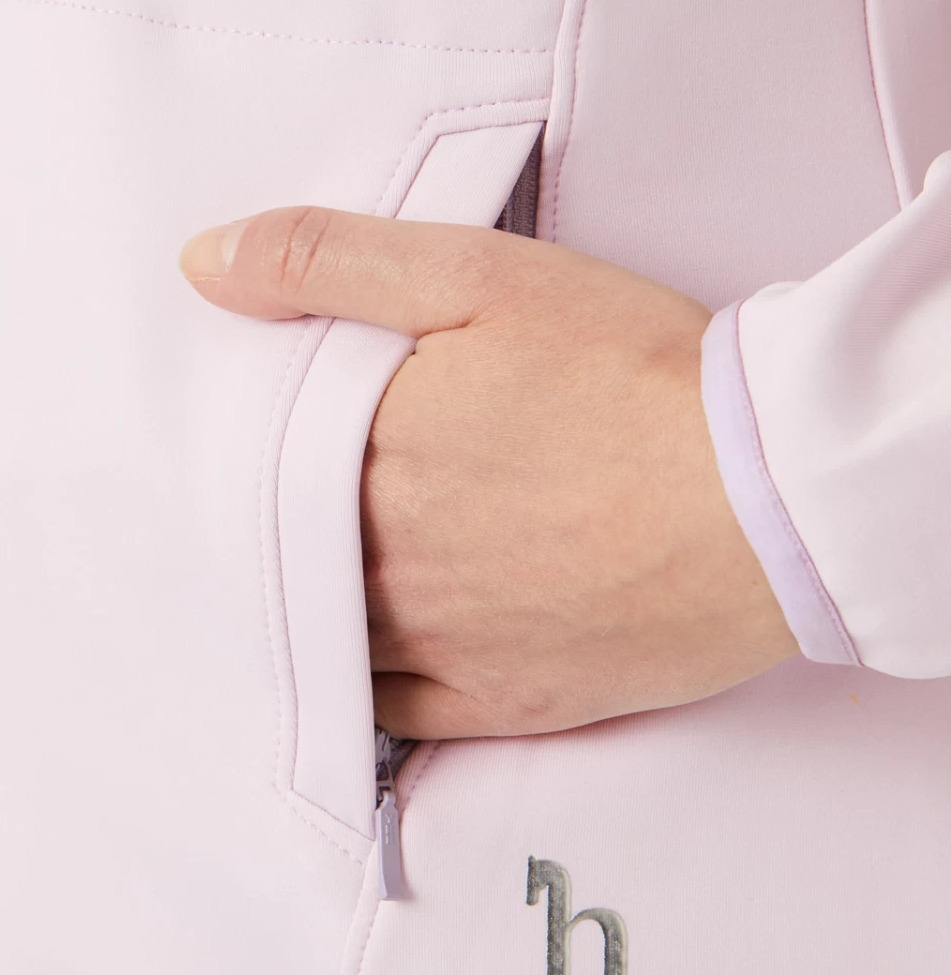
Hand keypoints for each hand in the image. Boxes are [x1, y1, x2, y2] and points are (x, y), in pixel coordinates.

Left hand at [180, 208, 797, 739]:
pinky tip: (364, 660)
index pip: (257, 462)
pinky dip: (365, 688)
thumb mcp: (478, 273)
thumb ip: (331, 263)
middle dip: (275, 525)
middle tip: (269, 504)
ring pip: (332, 634)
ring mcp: (440, 640)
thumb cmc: (634, 374)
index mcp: (365, 455)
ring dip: (313, 605)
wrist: (771, 495)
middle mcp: (383, 561)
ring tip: (311, 572)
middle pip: (288, 549)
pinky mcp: (504, 699)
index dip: (249, 446)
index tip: (250, 433)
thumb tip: (203, 264)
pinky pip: (394, 712)